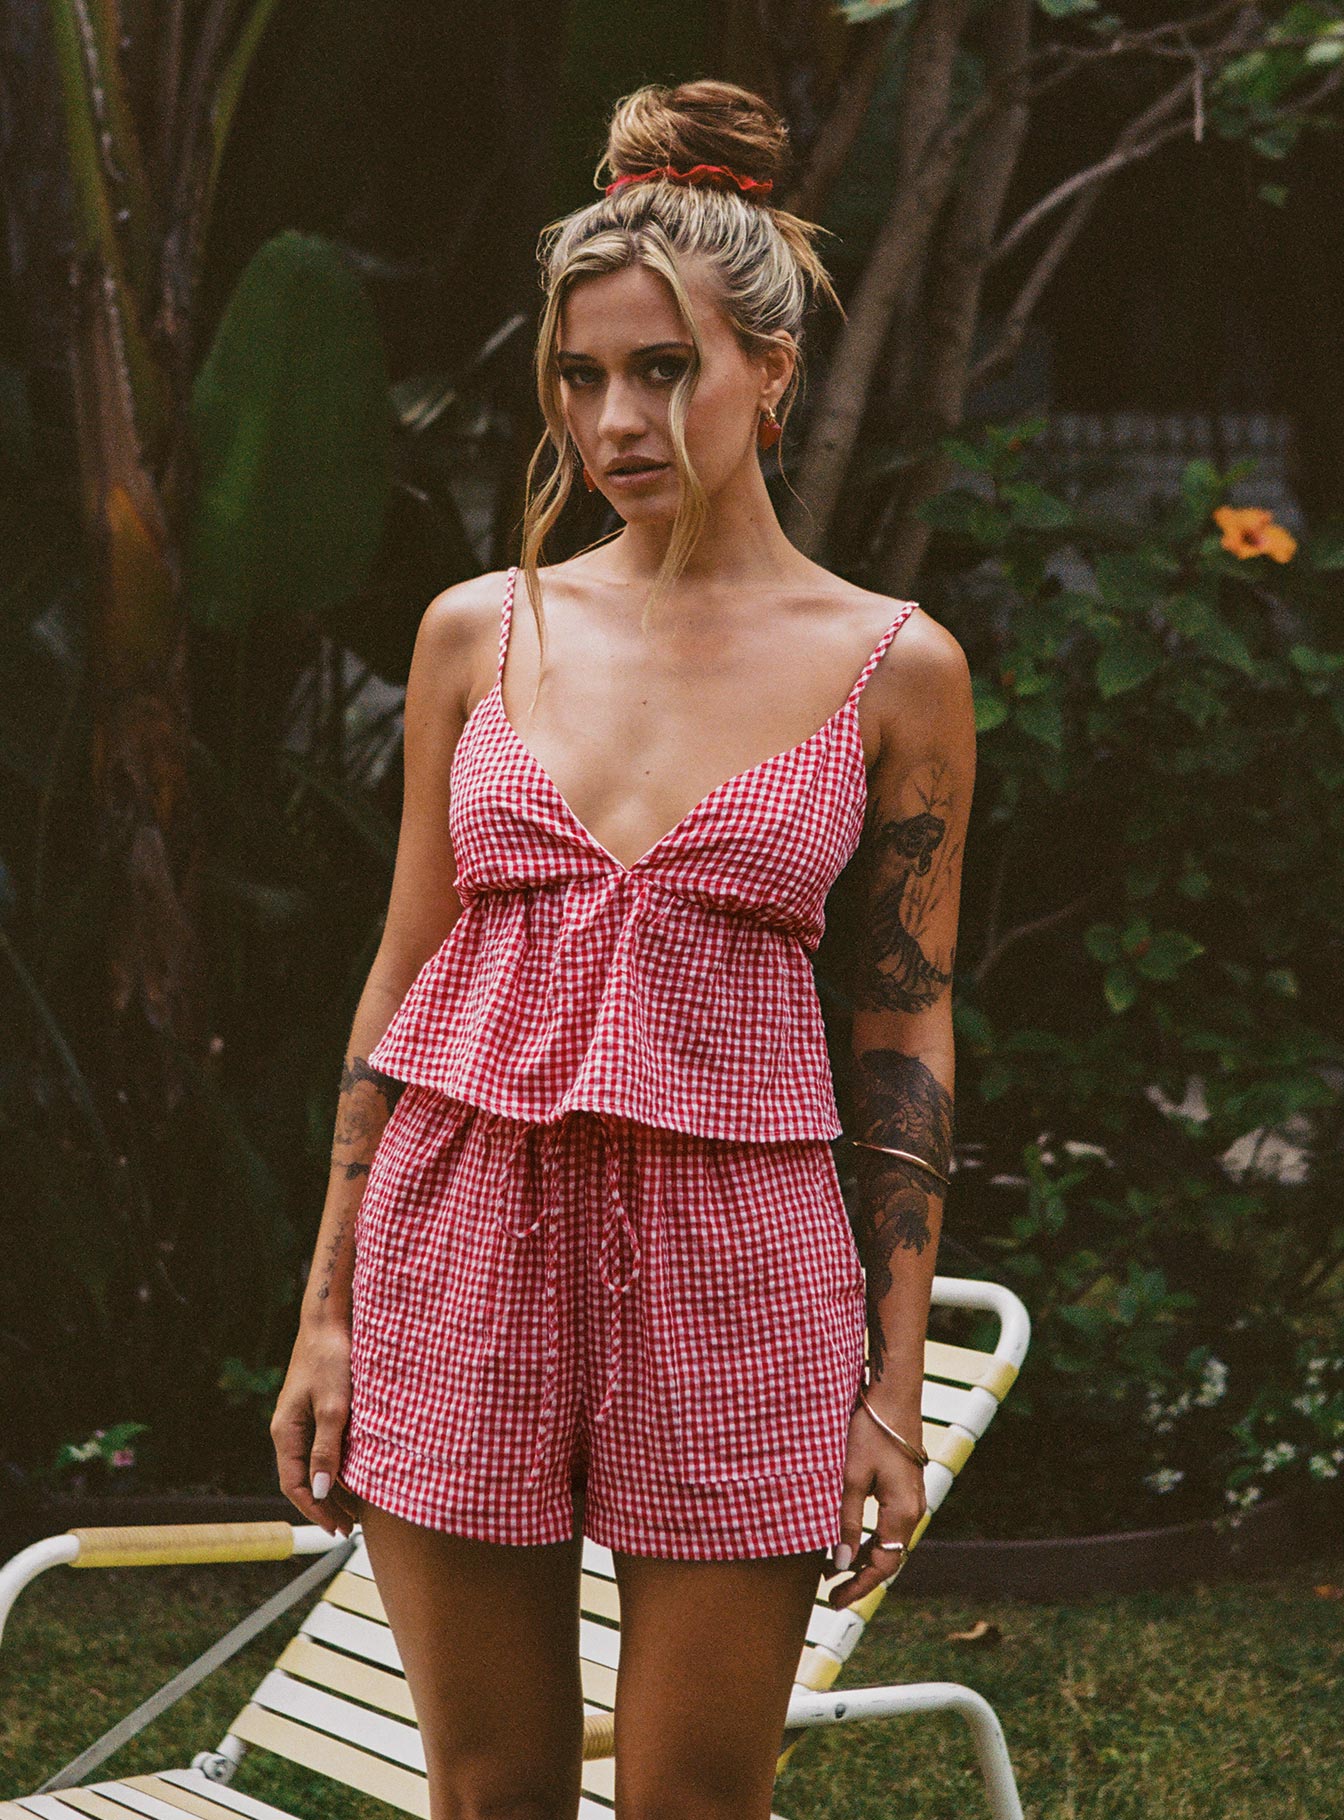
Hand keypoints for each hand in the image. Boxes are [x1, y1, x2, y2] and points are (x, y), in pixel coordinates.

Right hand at [270, 1317, 360, 1537]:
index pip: (293, 1485)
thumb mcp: (334, 1407)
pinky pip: (321, 1448)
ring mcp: (300, 1420)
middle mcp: (288, 1430)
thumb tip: (319, 1490)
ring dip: (330, 1489)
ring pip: (311, 1465)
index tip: (337, 1529)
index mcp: (286, 1432)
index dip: (314, 1511)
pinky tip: (355, 1475)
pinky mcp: (315, 1409)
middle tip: (348, 1528)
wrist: (330, 1320)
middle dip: (323, 1506)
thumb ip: (326, 1448)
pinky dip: (335, 1466)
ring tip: (354, 1510)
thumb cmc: (332, 1359)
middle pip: (301, 1479)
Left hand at [826, 1401, 926, 1610]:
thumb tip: (840, 1564)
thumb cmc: (870, 1432)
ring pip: (889, 1542)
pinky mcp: (905, 1487)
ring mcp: (912, 1498)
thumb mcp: (851, 1477)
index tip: (834, 1600)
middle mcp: (914, 1510)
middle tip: (830, 1592)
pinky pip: (889, 1525)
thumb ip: (845, 1521)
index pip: (883, 1565)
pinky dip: (869, 1538)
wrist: (892, 1394)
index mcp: (903, 1513)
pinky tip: (849, 1539)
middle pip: (889, 1557)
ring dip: (863, 1557)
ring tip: (834, 1570)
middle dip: (860, 1576)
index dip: (858, 1586)